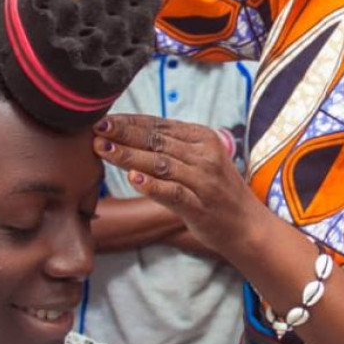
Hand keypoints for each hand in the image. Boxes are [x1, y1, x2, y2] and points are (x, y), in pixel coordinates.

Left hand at [93, 114, 264, 261]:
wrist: (247, 225)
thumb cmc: (216, 191)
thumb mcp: (199, 159)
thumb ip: (170, 146)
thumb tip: (128, 132)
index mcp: (202, 138)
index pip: (159, 124)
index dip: (129, 121)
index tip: (103, 118)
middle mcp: (204, 155)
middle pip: (156, 141)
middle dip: (123, 133)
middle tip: (96, 128)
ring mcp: (203, 181)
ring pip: (160, 164)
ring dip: (129, 156)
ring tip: (104, 149)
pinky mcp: (200, 206)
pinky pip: (173, 193)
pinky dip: (152, 185)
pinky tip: (132, 179)